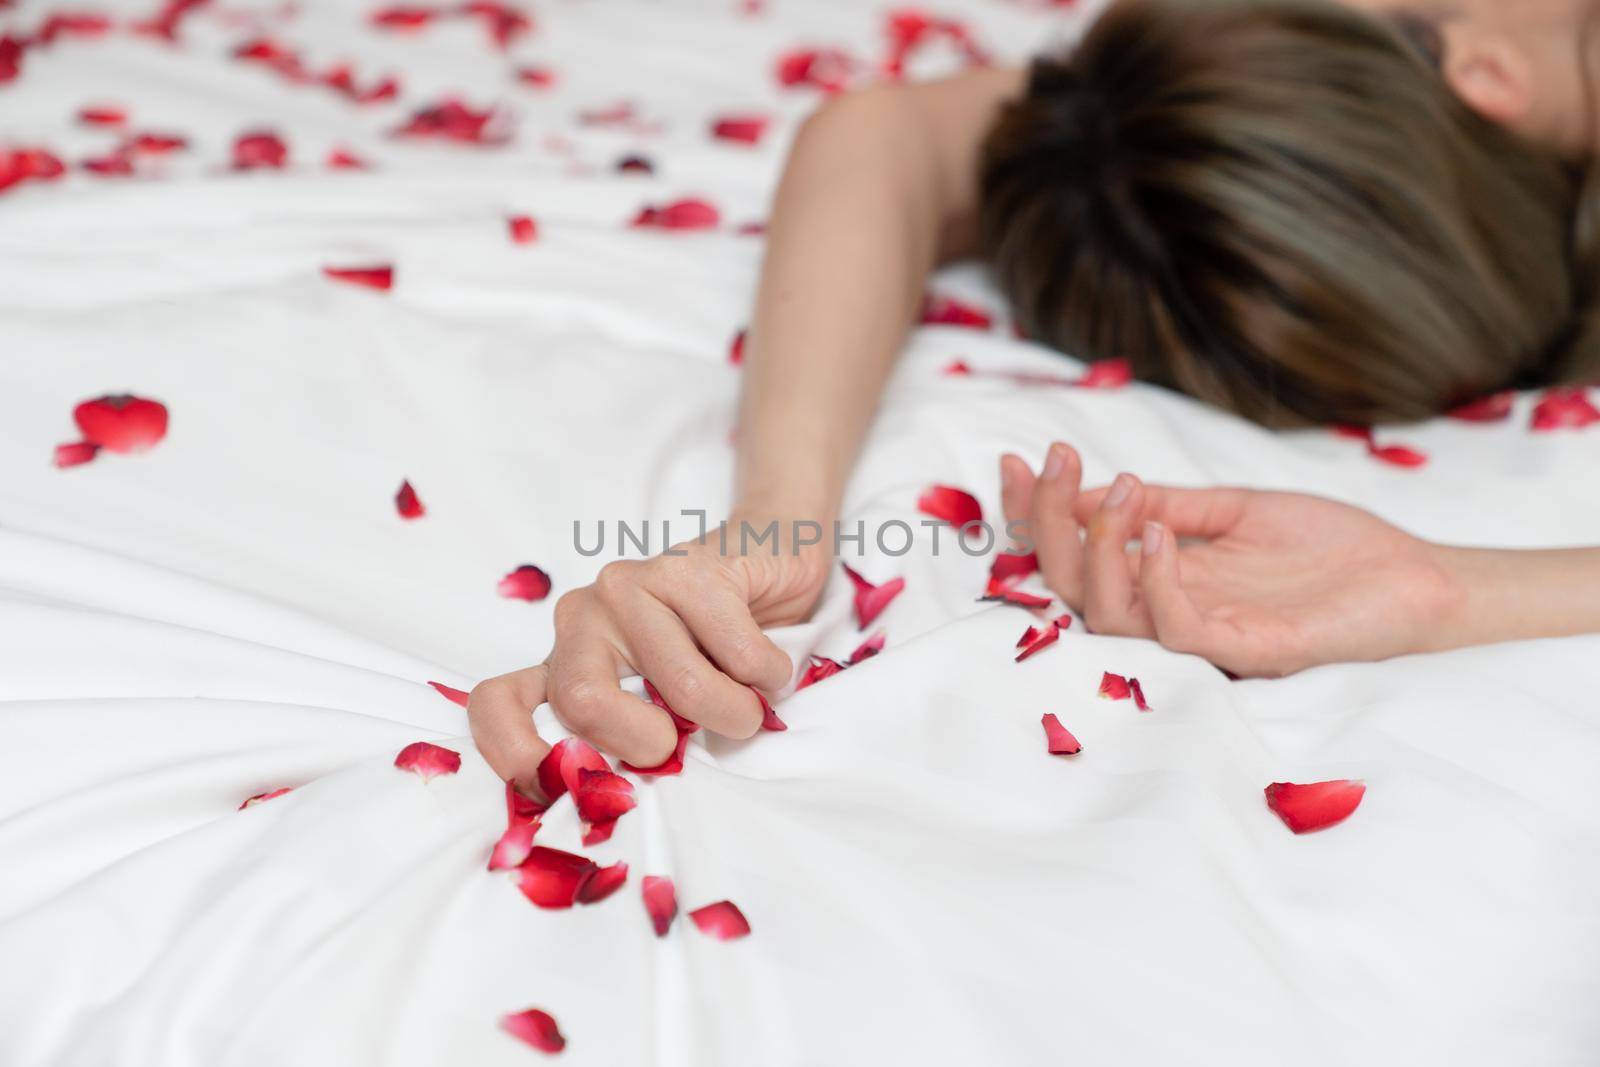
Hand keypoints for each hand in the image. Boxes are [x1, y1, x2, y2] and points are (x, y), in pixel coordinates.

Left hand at [468, 510, 830, 795]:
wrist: (772, 558)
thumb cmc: (717, 652)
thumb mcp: (664, 706)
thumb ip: (635, 740)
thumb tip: (626, 803)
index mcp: (566, 660)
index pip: (497, 703)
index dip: (513, 754)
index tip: (559, 792)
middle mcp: (583, 617)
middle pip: (584, 703)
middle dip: (652, 744)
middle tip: (689, 741)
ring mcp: (630, 586)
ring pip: (682, 688)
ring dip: (737, 713)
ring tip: (751, 701)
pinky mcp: (688, 567)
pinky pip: (740, 655)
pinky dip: (770, 676)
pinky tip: (769, 665)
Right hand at [999, 444, 1464, 676]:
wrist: (1415, 579)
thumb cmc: (1328, 548)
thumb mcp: (1233, 509)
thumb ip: (1165, 504)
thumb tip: (1088, 488)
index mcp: (1160, 579)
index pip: (1076, 555)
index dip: (1035, 514)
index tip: (1017, 461)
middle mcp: (1169, 613)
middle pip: (1074, 587)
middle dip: (1050, 522)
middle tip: (1057, 461)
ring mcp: (1204, 637)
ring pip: (1110, 615)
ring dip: (1101, 547)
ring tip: (1123, 491)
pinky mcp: (1245, 651)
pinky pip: (1175, 630)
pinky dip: (1156, 578)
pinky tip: (1160, 531)